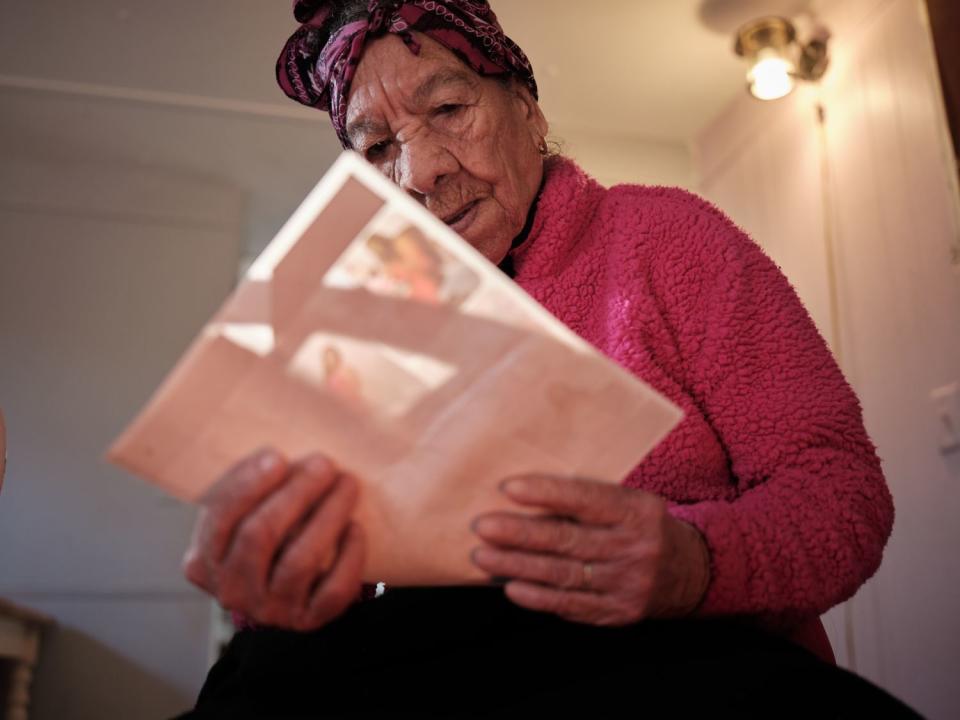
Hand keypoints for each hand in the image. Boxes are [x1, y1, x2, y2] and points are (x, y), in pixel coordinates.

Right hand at [182, 449, 365, 630]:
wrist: (291, 589)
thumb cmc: (267, 534)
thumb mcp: (243, 515)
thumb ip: (248, 489)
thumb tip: (279, 450)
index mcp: (204, 562)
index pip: (220, 520)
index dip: (247, 486)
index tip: (277, 456)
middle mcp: (232, 591)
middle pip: (261, 536)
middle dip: (295, 493)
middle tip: (323, 463)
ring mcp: (271, 610)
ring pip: (299, 561)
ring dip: (327, 516)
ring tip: (347, 484)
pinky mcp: (309, 621)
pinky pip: (332, 591)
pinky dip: (349, 558)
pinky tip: (356, 528)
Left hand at [470, 475, 709, 625]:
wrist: (688, 570)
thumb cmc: (641, 525)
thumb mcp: (630, 501)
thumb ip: (590, 497)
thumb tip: (527, 491)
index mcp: (637, 510)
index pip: (586, 498)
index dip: (546, 493)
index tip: (508, 488)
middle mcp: (634, 547)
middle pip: (568, 539)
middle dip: (519, 533)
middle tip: (482, 526)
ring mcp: (627, 582)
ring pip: (563, 574)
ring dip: (517, 565)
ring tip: (483, 556)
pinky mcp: (617, 611)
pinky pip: (570, 604)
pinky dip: (537, 596)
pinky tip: (511, 586)